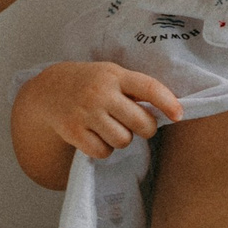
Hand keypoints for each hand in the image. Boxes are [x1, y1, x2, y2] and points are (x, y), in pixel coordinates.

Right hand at [10, 61, 176, 189]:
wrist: (48, 89)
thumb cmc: (90, 83)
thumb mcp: (111, 75)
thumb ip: (134, 89)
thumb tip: (168, 111)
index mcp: (115, 75)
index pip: (149, 87)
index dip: (168, 102)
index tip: (179, 115)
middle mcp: (101, 92)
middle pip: (141, 123)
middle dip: (145, 128)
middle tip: (136, 125)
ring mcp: (86, 112)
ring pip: (123, 140)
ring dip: (121, 138)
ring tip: (109, 127)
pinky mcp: (73, 131)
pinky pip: (103, 151)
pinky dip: (103, 149)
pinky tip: (95, 136)